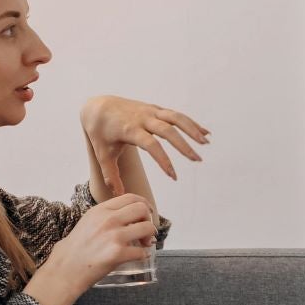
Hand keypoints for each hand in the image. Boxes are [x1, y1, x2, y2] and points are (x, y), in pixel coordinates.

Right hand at [43, 192, 159, 291]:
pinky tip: (137, 256)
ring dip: (149, 237)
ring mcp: (114, 236)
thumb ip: (107, 215)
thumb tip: (129, 215)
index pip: (131, 197)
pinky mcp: (118, 254)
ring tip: (143, 244)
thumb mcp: (88, 221)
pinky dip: (143, 255)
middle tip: (145, 231)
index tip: (147, 213)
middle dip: (149, 220)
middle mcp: (108, 220)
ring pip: (147, 228)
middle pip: (142, 209)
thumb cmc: (76, 247)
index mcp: (101, 210)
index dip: (144, 204)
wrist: (66, 268)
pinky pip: (142, 252)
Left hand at [80, 95, 210, 190]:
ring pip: (175, 117)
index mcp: (129, 130)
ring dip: (192, 129)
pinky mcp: (155, 109)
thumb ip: (111, 175)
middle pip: (168, 130)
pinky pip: (176, 115)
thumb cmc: (100, 134)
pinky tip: (204, 133)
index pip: (151, 145)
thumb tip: (119, 196)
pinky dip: (191, 123)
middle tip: (197, 160)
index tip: (173, 176)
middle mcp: (142, 118)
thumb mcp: (102, 155)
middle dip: (184, 145)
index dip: (163, 161)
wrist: (98, 107)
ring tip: (206, 143)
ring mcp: (150, 111)